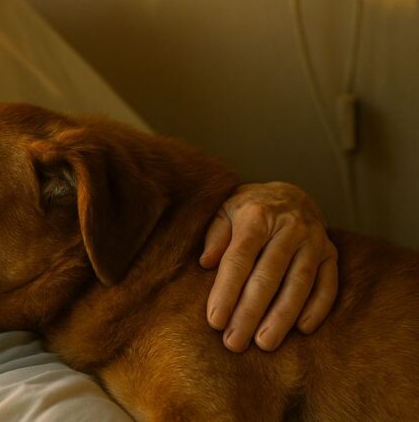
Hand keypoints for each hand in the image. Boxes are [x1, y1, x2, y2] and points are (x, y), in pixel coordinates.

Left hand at [200, 182, 337, 352]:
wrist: (292, 194)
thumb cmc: (249, 210)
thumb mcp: (225, 211)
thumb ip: (215, 236)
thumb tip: (205, 262)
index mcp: (257, 217)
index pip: (239, 259)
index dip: (226, 291)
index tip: (215, 321)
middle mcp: (289, 228)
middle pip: (267, 276)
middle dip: (249, 312)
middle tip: (234, 342)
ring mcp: (314, 240)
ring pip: (298, 283)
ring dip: (282, 317)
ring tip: (265, 344)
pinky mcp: (332, 253)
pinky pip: (328, 283)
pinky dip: (317, 308)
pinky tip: (302, 330)